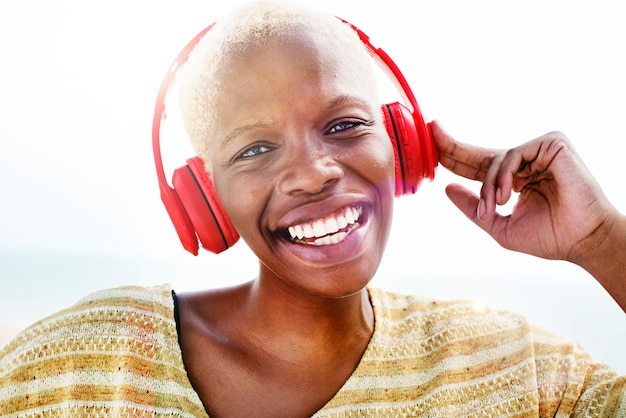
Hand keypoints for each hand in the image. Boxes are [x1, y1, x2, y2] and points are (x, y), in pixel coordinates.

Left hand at [431, 120, 625, 310]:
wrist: (583, 241)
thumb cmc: (550, 237)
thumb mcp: (498, 225)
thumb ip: (473, 207)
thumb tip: (447, 188)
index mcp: (515, 181)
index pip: (479, 167)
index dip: (456, 157)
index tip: (433, 145)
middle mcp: (526, 164)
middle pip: (483, 154)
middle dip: (455, 147)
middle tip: (434, 132)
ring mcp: (540, 152)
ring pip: (496, 159)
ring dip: (487, 186)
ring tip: (493, 208)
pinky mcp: (553, 144)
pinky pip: (513, 154)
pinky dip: (503, 175)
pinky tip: (506, 195)